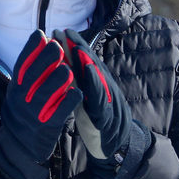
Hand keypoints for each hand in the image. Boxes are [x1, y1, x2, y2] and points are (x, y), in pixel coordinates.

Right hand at [0, 30, 80, 178]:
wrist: (20, 144)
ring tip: (68, 70)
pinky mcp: (48, 126)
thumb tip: (42, 37)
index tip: (41, 34)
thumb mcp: (21, 88)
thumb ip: (30, 67)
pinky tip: (77, 92)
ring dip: (58, 80)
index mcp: (16, 87)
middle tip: (58, 47)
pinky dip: (68, 101)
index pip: (21, 64)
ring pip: (46, 93)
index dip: (30, 49)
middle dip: (45, 60)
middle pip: (33, 76)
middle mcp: (22, 98)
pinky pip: (59, 112)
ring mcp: (34, 112)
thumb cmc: (26, 108)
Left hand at [52, 29, 148, 178]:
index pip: (83, 62)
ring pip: (98, 79)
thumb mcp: (85, 101)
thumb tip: (62, 68)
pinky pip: (101, 100)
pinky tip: (87, 78)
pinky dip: (95, 87)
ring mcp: (108, 101)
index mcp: (96, 85)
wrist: (118, 147)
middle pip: (90, 65)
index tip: (60, 31)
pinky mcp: (107, 117)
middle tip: (63, 32)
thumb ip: (76, 86)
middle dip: (77, 48)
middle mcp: (104, 89)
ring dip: (88, 63)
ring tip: (77, 49)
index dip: (73, 46)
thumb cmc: (98, 123)